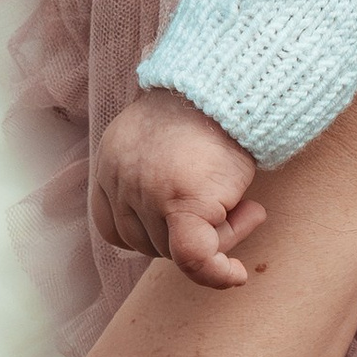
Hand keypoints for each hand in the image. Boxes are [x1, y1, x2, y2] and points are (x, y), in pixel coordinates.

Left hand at [91, 88, 266, 288]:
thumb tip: (175, 225)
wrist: (230, 82)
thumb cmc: (209, 106)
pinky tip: (237, 274)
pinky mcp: (182, 203)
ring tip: (246, 206)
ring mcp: (147, 192)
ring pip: (177, 250)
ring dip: (217, 237)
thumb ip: (156, 174)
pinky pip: (193, 258)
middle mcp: (120, 179)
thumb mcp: (164, 137)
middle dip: (189, 236)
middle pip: (147, 243)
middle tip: (233, 209)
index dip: (153, 235)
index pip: (115, 227)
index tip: (189, 223)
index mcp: (110, 162)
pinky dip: (216, 273)